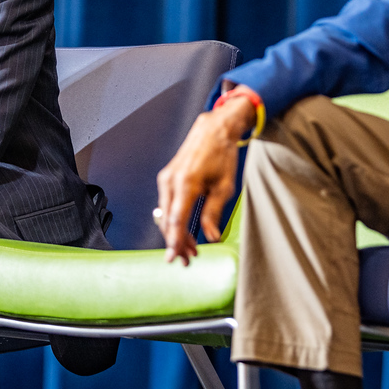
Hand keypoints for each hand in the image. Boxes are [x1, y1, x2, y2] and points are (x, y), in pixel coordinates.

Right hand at [155, 86, 258, 264]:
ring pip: (165, 214)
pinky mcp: (166, 177)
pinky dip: (173, 219)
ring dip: (175, 232)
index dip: (175, 241)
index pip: (176, 220)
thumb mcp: (224, 187)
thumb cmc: (222, 155)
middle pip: (168, 220)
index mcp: (186, 183)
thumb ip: (213, 212)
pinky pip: (166, 204)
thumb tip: (211, 236)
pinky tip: (183, 230)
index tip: (175, 257)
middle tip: (188, 259)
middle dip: (176, 242)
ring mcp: (166, 178)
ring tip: (189, 248)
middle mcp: (171, 180)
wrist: (214, 130)